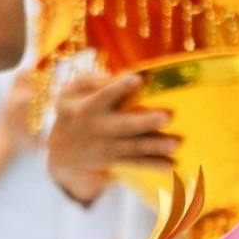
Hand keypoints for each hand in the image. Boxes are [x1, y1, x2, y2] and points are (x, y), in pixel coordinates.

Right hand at [46, 69, 176, 204]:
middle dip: (144, 122)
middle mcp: (98, 128)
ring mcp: (107, 147)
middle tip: (166, 116)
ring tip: (176, 142)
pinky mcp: (115, 160)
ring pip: (133, 147)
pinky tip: (171, 164)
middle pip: (123, 125)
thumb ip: (88, 81)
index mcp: (86, 107)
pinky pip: (136, 163)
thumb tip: (113, 75)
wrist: (62, 154)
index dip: (120, 87)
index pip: (104, 95)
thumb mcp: (69, 93)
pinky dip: (153, 164)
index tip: (139, 78)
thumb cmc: (72, 112)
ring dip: (155, 146)